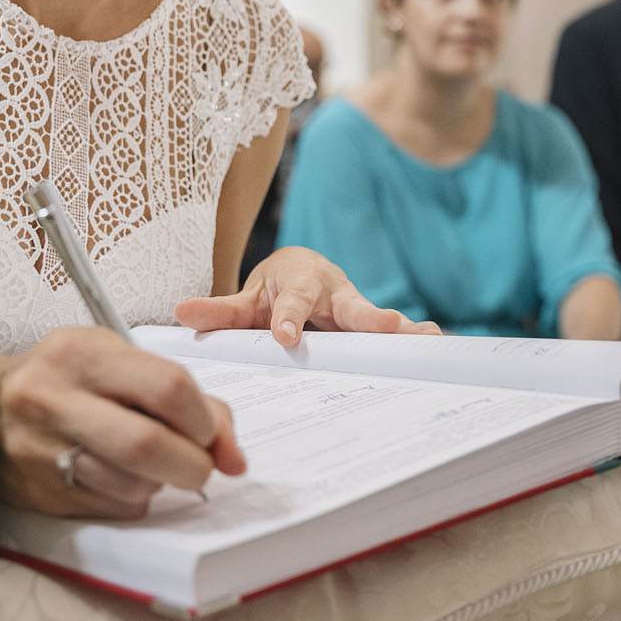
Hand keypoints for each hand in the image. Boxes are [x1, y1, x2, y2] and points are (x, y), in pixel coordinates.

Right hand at [0, 328, 246, 518]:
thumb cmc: (67, 377)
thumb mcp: (118, 361)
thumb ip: (183, 397)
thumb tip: (234, 457)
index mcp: (85, 352)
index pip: (168, 386)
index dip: (203, 419)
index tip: (208, 432)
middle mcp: (58, 398)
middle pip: (148, 445)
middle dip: (192, 464)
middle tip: (198, 465)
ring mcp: (44, 449)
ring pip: (132, 485)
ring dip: (160, 484)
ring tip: (149, 465)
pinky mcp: (42, 492)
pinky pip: (112, 508)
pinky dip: (133, 499)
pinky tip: (117, 477)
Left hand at [174, 247, 441, 346]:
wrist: (302, 274)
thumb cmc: (274, 289)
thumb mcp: (246, 298)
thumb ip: (219, 310)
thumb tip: (180, 313)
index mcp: (300, 283)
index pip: (293, 302)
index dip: (289, 318)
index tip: (285, 337)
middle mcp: (335, 293)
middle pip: (353, 307)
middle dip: (370, 318)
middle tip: (390, 328)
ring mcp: (358, 310)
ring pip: (380, 319)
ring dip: (404, 331)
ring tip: (427, 340)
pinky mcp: (373, 329)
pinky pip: (396, 336)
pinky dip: (416, 340)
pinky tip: (439, 347)